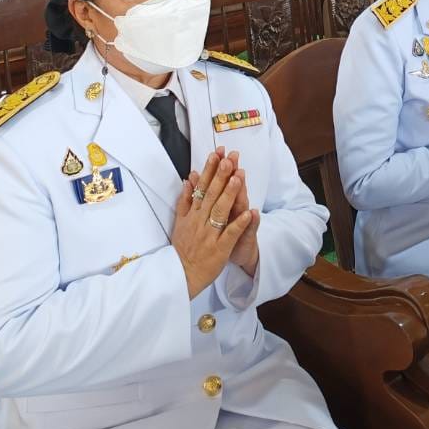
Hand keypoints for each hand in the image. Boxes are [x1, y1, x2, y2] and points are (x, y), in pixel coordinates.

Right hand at [173, 150, 254, 297]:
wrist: (182, 275)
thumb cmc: (183, 248)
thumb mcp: (179, 222)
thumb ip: (184, 200)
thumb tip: (188, 179)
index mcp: (192, 214)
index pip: (202, 187)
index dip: (210, 170)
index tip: (217, 153)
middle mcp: (200, 221)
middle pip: (211, 194)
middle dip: (221, 175)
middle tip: (229, 157)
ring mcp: (210, 235)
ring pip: (220, 211)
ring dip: (229, 194)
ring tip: (238, 177)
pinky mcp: (219, 249)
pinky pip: (230, 234)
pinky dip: (238, 223)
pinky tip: (249, 212)